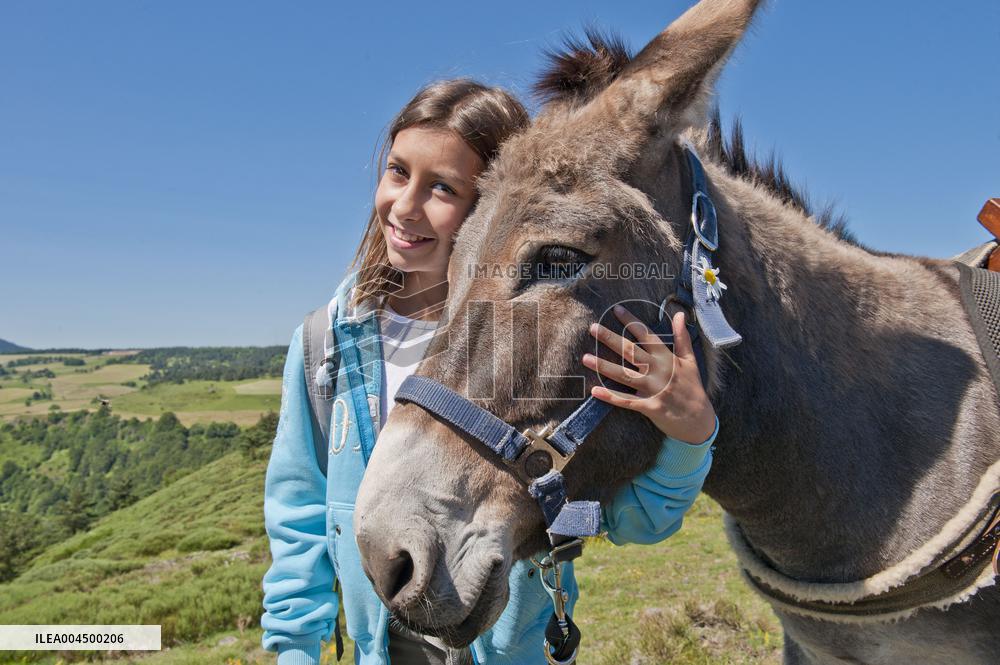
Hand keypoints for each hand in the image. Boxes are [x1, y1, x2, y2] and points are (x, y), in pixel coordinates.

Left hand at [582, 304, 715, 444]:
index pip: (646, 335)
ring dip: (604, 366)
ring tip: (585, 358)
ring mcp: (653, 389)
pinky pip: (626, 401)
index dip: (631, 321)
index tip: (616, 310)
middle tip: (593, 328)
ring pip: (624, 375)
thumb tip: (679, 314)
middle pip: (630, 351)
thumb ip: (682, 337)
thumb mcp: (690, 360)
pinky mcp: (649, 407)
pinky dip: (610, 397)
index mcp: (667, 358)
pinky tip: (594, 391)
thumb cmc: (693, 388)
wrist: (700, 420)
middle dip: (610, 339)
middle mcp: (658, 371)